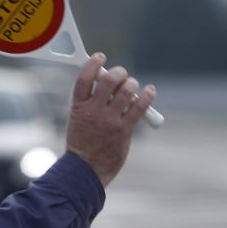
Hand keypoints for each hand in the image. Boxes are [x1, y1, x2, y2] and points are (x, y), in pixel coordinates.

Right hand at [65, 53, 155, 187]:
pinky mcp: (124, 130)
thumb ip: (89, 102)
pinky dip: (147, 96)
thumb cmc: (83, 144)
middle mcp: (94, 111)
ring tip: (131, 86)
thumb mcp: (77, 120)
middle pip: (109, 80)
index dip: (93, 63)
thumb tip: (107, 83)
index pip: (84, 78)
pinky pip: (139, 107)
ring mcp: (109, 120)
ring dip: (131, 84)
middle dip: (118, 72)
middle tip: (121, 75)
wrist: (86, 170)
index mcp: (78, 107)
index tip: (100, 57)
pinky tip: (149, 91)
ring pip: (126, 91)